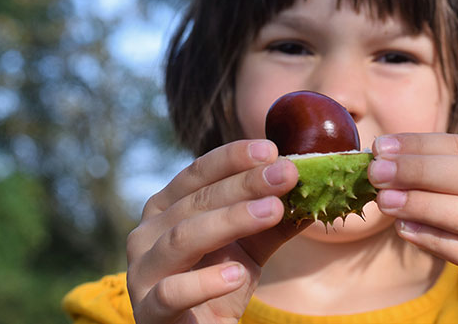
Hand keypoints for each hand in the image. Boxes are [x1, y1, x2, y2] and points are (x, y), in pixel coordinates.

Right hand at [126, 139, 306, 323]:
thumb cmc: (216, 288)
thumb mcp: (249, 250)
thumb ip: (273, 220)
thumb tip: (315, 185)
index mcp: (166, 210)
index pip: (196, 174)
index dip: (231, 159)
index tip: (270, 150)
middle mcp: (147, 234)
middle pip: (195, 202)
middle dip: (243, 185)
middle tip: (286, 174)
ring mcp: (142, 272)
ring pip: (182, 238)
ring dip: (229, 221)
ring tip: (272, 210)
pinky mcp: (149, 311)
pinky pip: (171, 292)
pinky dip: (203, 282)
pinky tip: (237, 275)